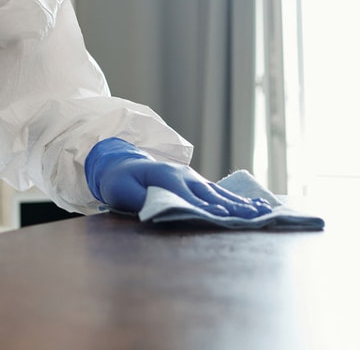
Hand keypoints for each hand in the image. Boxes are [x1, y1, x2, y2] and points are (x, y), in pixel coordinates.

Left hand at [85, 137, 272, 217]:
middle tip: (256, 217)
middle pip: (211, 195)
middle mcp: (184, 176)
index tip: (225, 219)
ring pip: (219, 192)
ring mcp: (191, 178)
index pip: (190, 198)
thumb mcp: (123, 191)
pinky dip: (237, 199)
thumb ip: (141, 199)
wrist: (120, 164)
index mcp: (167, 178)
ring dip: (241, 203)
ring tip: (262, 211)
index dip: (206, 209)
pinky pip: (219, 191)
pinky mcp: (195, 183)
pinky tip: (256, 204)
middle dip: (233, 207)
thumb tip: (158, 207)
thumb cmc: (120, 182)